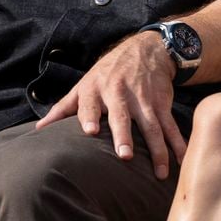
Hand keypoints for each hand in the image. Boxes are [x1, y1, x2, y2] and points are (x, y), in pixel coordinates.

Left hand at [35, 32, 186, 178]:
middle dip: (124, 135)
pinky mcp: (161, 102)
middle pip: (122, 116)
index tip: (90, 131)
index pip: (90, 104)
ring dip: (157, 148)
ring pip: (151, 125)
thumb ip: (64, 108)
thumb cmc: (108, 72)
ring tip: (160, 170)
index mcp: (96, 89)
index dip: (89, 116)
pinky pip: (170, 124)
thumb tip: (38, 130)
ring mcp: (143, 98)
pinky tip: (182, 159)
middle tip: (125, 155)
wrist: (147, 49)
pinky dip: (178, 142)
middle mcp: (120, 93)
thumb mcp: (85, 84)